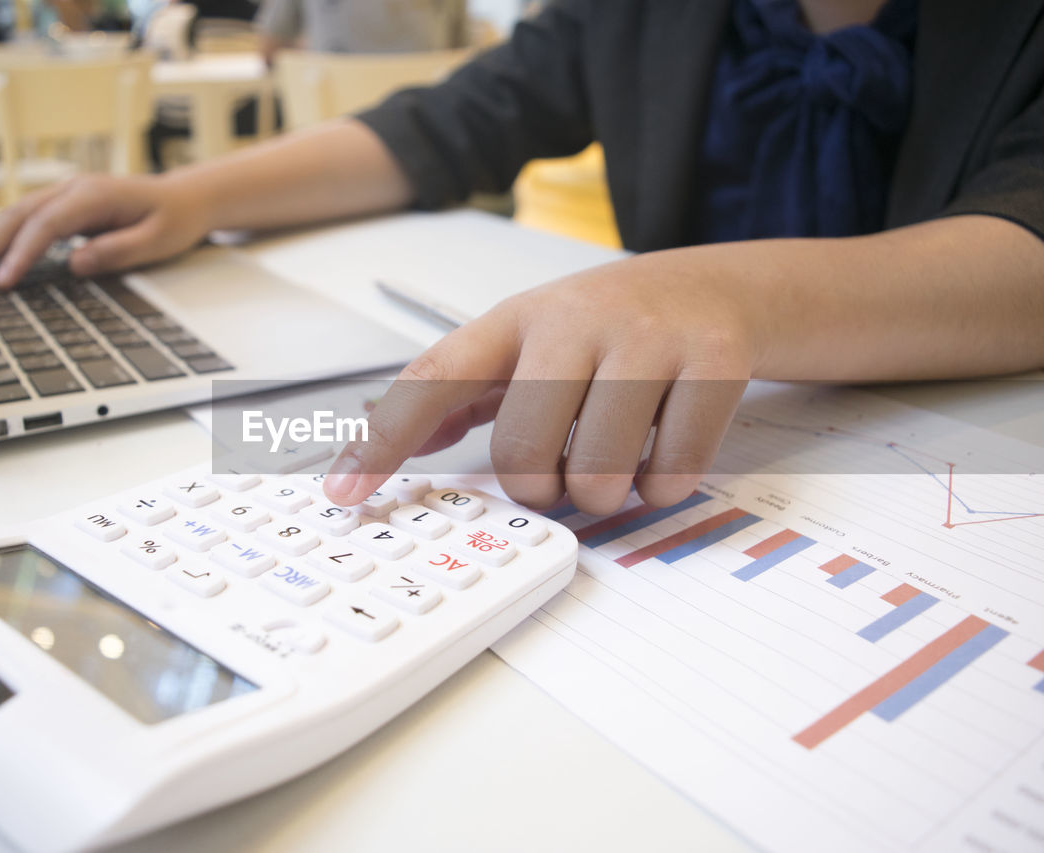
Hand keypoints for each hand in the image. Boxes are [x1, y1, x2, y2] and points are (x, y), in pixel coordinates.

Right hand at [0, 173, 210, 289]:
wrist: (184, 198)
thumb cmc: (173, 220)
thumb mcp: (156, 241)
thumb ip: (117, 250)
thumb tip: (74, 263)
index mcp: (95, 195)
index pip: (47, 224)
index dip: (21, 253)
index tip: (2, 281)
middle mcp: (73, 189)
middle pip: (19, 215)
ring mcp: (64, 195)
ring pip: (14, 215)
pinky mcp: (62, 206)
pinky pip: (23, 221)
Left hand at [322, 252, 760, 513]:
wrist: (720, 287)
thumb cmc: (607, 328)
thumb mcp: (530, 342)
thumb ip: (461, 390)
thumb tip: (376, 437)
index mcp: (516, 320)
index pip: (435, 377)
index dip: (386, 438)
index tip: (346, 491)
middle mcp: (575, 320)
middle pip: (521, 449)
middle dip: (538, 487)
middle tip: (559, 475)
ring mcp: (648, 339)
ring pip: (596, 473)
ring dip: (602, 494)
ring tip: (614, 463)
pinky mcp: (713, 363)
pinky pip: (669, 474)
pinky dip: (660, 487)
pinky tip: (661, 454)